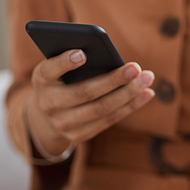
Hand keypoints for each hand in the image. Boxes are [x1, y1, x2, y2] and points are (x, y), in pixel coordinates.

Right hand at [27, 49, 154, 154]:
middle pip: (85, 92)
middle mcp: (48, 104)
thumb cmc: (62, 78)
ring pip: (102, 109)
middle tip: (135, 68)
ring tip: (147, 78)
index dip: (65, 62)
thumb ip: (76, 58)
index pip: (49, 70)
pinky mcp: (79, 135)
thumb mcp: (60, 67)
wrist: (47, 115)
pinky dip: (131, 106)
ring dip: (129, 94)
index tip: (83, 53)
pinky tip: (147, 93)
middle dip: (113, 80)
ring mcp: (63, 123)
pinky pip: (109, 120)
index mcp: (41, 79)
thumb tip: (110, 56)